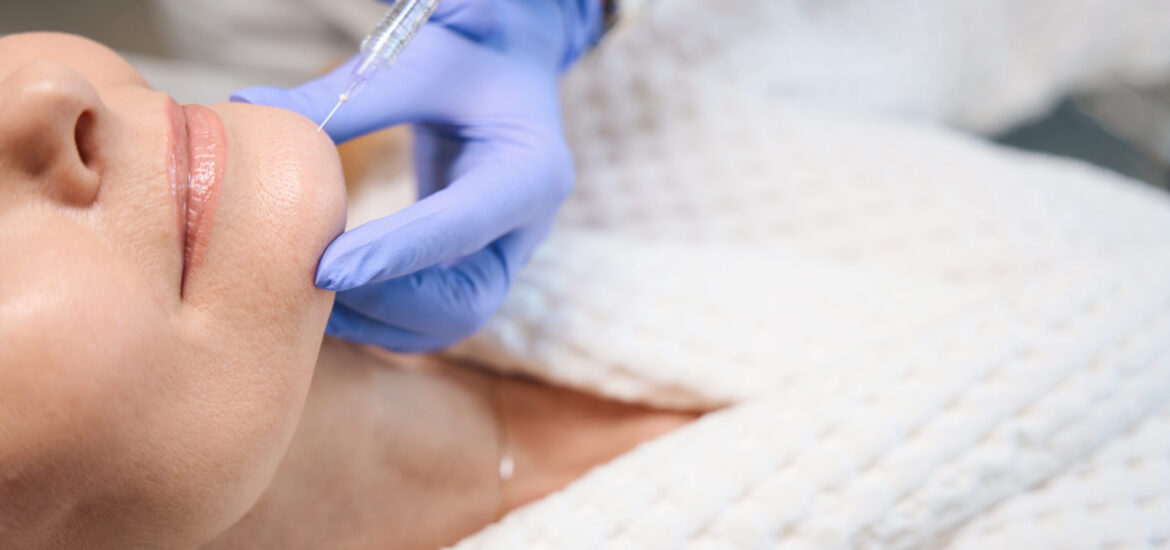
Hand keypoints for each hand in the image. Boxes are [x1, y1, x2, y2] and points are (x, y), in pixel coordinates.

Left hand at [232, 0, 601, 350]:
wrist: (513, 63)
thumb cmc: (471, 55)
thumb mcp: (418, 65)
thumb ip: (346, 94)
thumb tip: (250, 107)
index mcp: (530, 171)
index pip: (462, 227)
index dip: (394, 255)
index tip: (324, 269)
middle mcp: (525, 227)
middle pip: (465, 303)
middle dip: (386, 304)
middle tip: (310, 283)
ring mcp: (504, 253)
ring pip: (447, 321)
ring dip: (379, 320)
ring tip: (309, 297)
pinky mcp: (478, 265)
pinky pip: (434, 314)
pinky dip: (384, 316)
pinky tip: (331, 296)